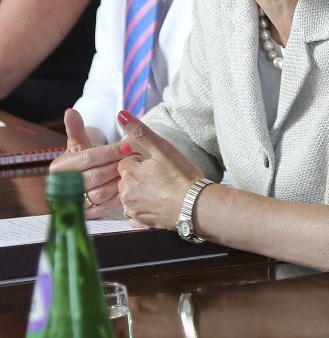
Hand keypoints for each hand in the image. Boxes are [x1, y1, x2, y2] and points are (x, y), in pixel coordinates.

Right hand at [50, 108, 125, 217]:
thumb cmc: (85, 156)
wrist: (87, 175)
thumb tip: (69, 111)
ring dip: (119, 181)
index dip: (108, 152)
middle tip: (134, 158)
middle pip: (94, 177)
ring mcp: (75, 202)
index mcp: (59, 167)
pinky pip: (105, 207)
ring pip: (101, 193)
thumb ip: (76, 128)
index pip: (87, 158)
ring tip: (134, 170)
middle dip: (116, 166)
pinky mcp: (87, 214)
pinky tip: (128, 184)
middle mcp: (63, 187)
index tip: (126, 146)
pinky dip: (118, 195)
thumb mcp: (80, 142)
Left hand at [116, 110, 202, 228]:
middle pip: (126, 179)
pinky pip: (136, 213)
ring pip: (131, 195)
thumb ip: (139, 131)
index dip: (141, 161)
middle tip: (161, 177)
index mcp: (129, 173)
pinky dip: (144, 208)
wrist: (197, 206)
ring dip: (141, 191)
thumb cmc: (182, 176)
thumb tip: (121, 114)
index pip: (126, 161)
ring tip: (162, 189)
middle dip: (139, 176)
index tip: (156, 164)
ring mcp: (133, 210)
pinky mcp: (142, 223)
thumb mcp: (162, 148)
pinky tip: (159, 204)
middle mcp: (126, 194)